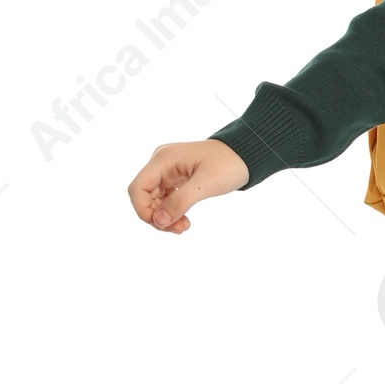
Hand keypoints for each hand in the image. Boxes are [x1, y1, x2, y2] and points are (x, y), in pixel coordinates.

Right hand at [128, 139, 249, 233]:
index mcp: (164, 159)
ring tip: (184, 227)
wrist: (246, 154)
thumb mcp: (206, 184)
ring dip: (165, 217)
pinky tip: (184, 220)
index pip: (138, 188)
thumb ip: (181, 202)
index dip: (143, 210)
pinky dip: (172, 211)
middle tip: (180, 229)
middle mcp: (162, 163)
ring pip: (154, 200)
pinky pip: (165, 199)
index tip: (162, 225)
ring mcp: (168, 170)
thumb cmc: (229, 163)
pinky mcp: (176, 178)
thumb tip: (158, 221)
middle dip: (158, 216)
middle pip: (144, 196)